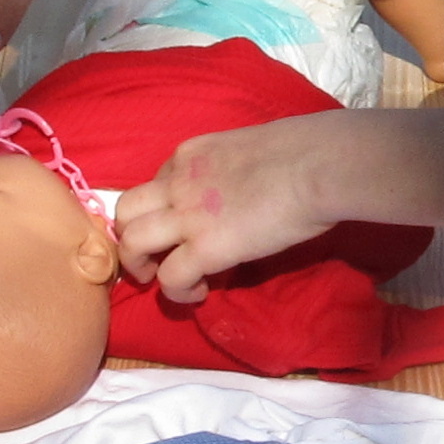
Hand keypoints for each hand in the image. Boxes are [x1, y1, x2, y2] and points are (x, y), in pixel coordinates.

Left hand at [113, 111, 361, 302]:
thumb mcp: (251, 149)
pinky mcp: (205, 248)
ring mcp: (187, 215)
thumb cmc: (304, 150)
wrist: (317, 165)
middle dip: (131, 237)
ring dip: (140, 267)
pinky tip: (198, 293)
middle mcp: (178, 181)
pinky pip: (170, 278)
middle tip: (155, 257)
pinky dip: (177, 292)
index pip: (157, 182)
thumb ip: (234, 170)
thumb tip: (245, 191)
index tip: (187, 225)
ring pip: (131, 243)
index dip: (165, 208)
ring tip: (163, 279)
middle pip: (125, 211)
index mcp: (191, 154)